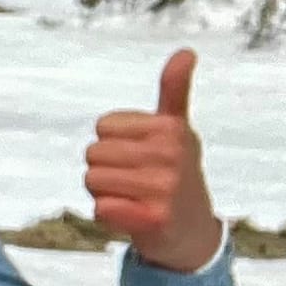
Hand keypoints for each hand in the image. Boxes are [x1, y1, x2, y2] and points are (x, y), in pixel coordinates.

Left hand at [84, 50, 222, 271]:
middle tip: (136, 183)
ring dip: (105, 194)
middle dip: (106, 171)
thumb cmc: (176, 175)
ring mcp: (165, 188)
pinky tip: (132, 218)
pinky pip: (101, 208)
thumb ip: (175, 90)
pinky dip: (108, 217)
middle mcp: (172, 155)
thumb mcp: (177, 130)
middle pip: (93, 154)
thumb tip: (187, 51)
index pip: (103, 126)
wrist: (192, 235)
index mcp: (171, 128)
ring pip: (93, 181)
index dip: (113, 144)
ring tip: (134, 199)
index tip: (141, 157)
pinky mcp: (154, 219)